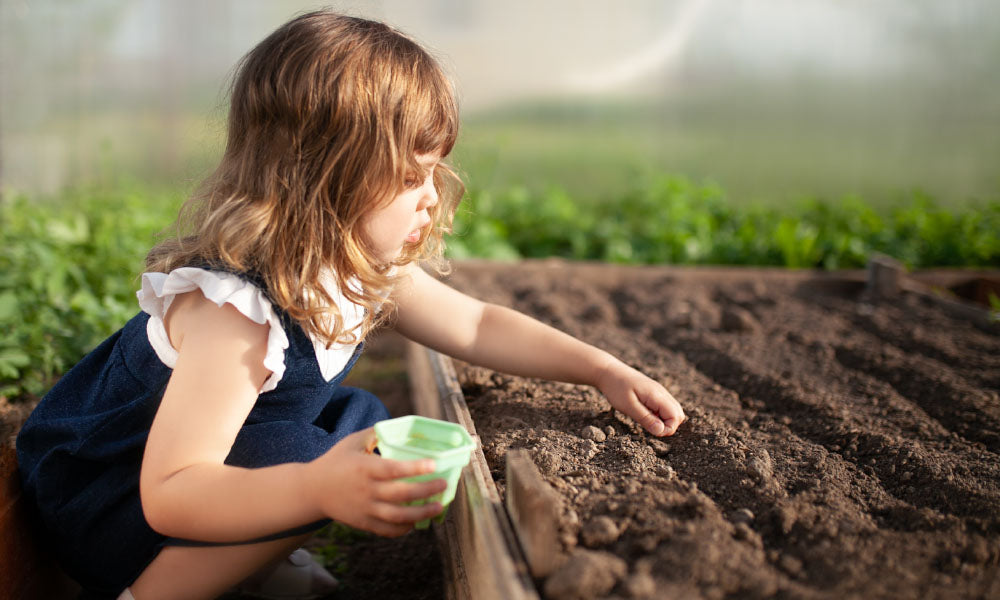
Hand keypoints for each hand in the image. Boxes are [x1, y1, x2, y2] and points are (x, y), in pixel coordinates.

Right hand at [307, 428, 446, 536]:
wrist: (312, 490)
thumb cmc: (335, 461)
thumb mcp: (352, 442)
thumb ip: (374, 433)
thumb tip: (397, 425)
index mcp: (364, 468)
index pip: (394, 469)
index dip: (415, 468)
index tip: (434, 465)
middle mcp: (366, 490)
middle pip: (402, 494)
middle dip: (426, 491)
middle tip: (443, 485)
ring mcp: (365, 509)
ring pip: (398, 516)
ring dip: (421, 513)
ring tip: (437, 507)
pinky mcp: (363, 523)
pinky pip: (387, 530)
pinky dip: (404, 529)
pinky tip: (416, 521)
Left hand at [596, 359, 685, 436]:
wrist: (608, 371)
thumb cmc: (616, 388)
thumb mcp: (628, 406)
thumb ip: (646, 419)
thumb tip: (661, 431)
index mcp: (657, 395)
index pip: (676, 417)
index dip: (667, 429)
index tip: (651, 430)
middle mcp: (662, 392)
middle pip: (678, 414)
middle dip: (668, 426)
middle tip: (649, 426)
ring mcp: (659, 391)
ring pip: (672, 410)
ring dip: (663, 420)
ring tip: (645, 418)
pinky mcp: (654, 392)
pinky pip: (664, 406)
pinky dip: (658, 414)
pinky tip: (644, 412)